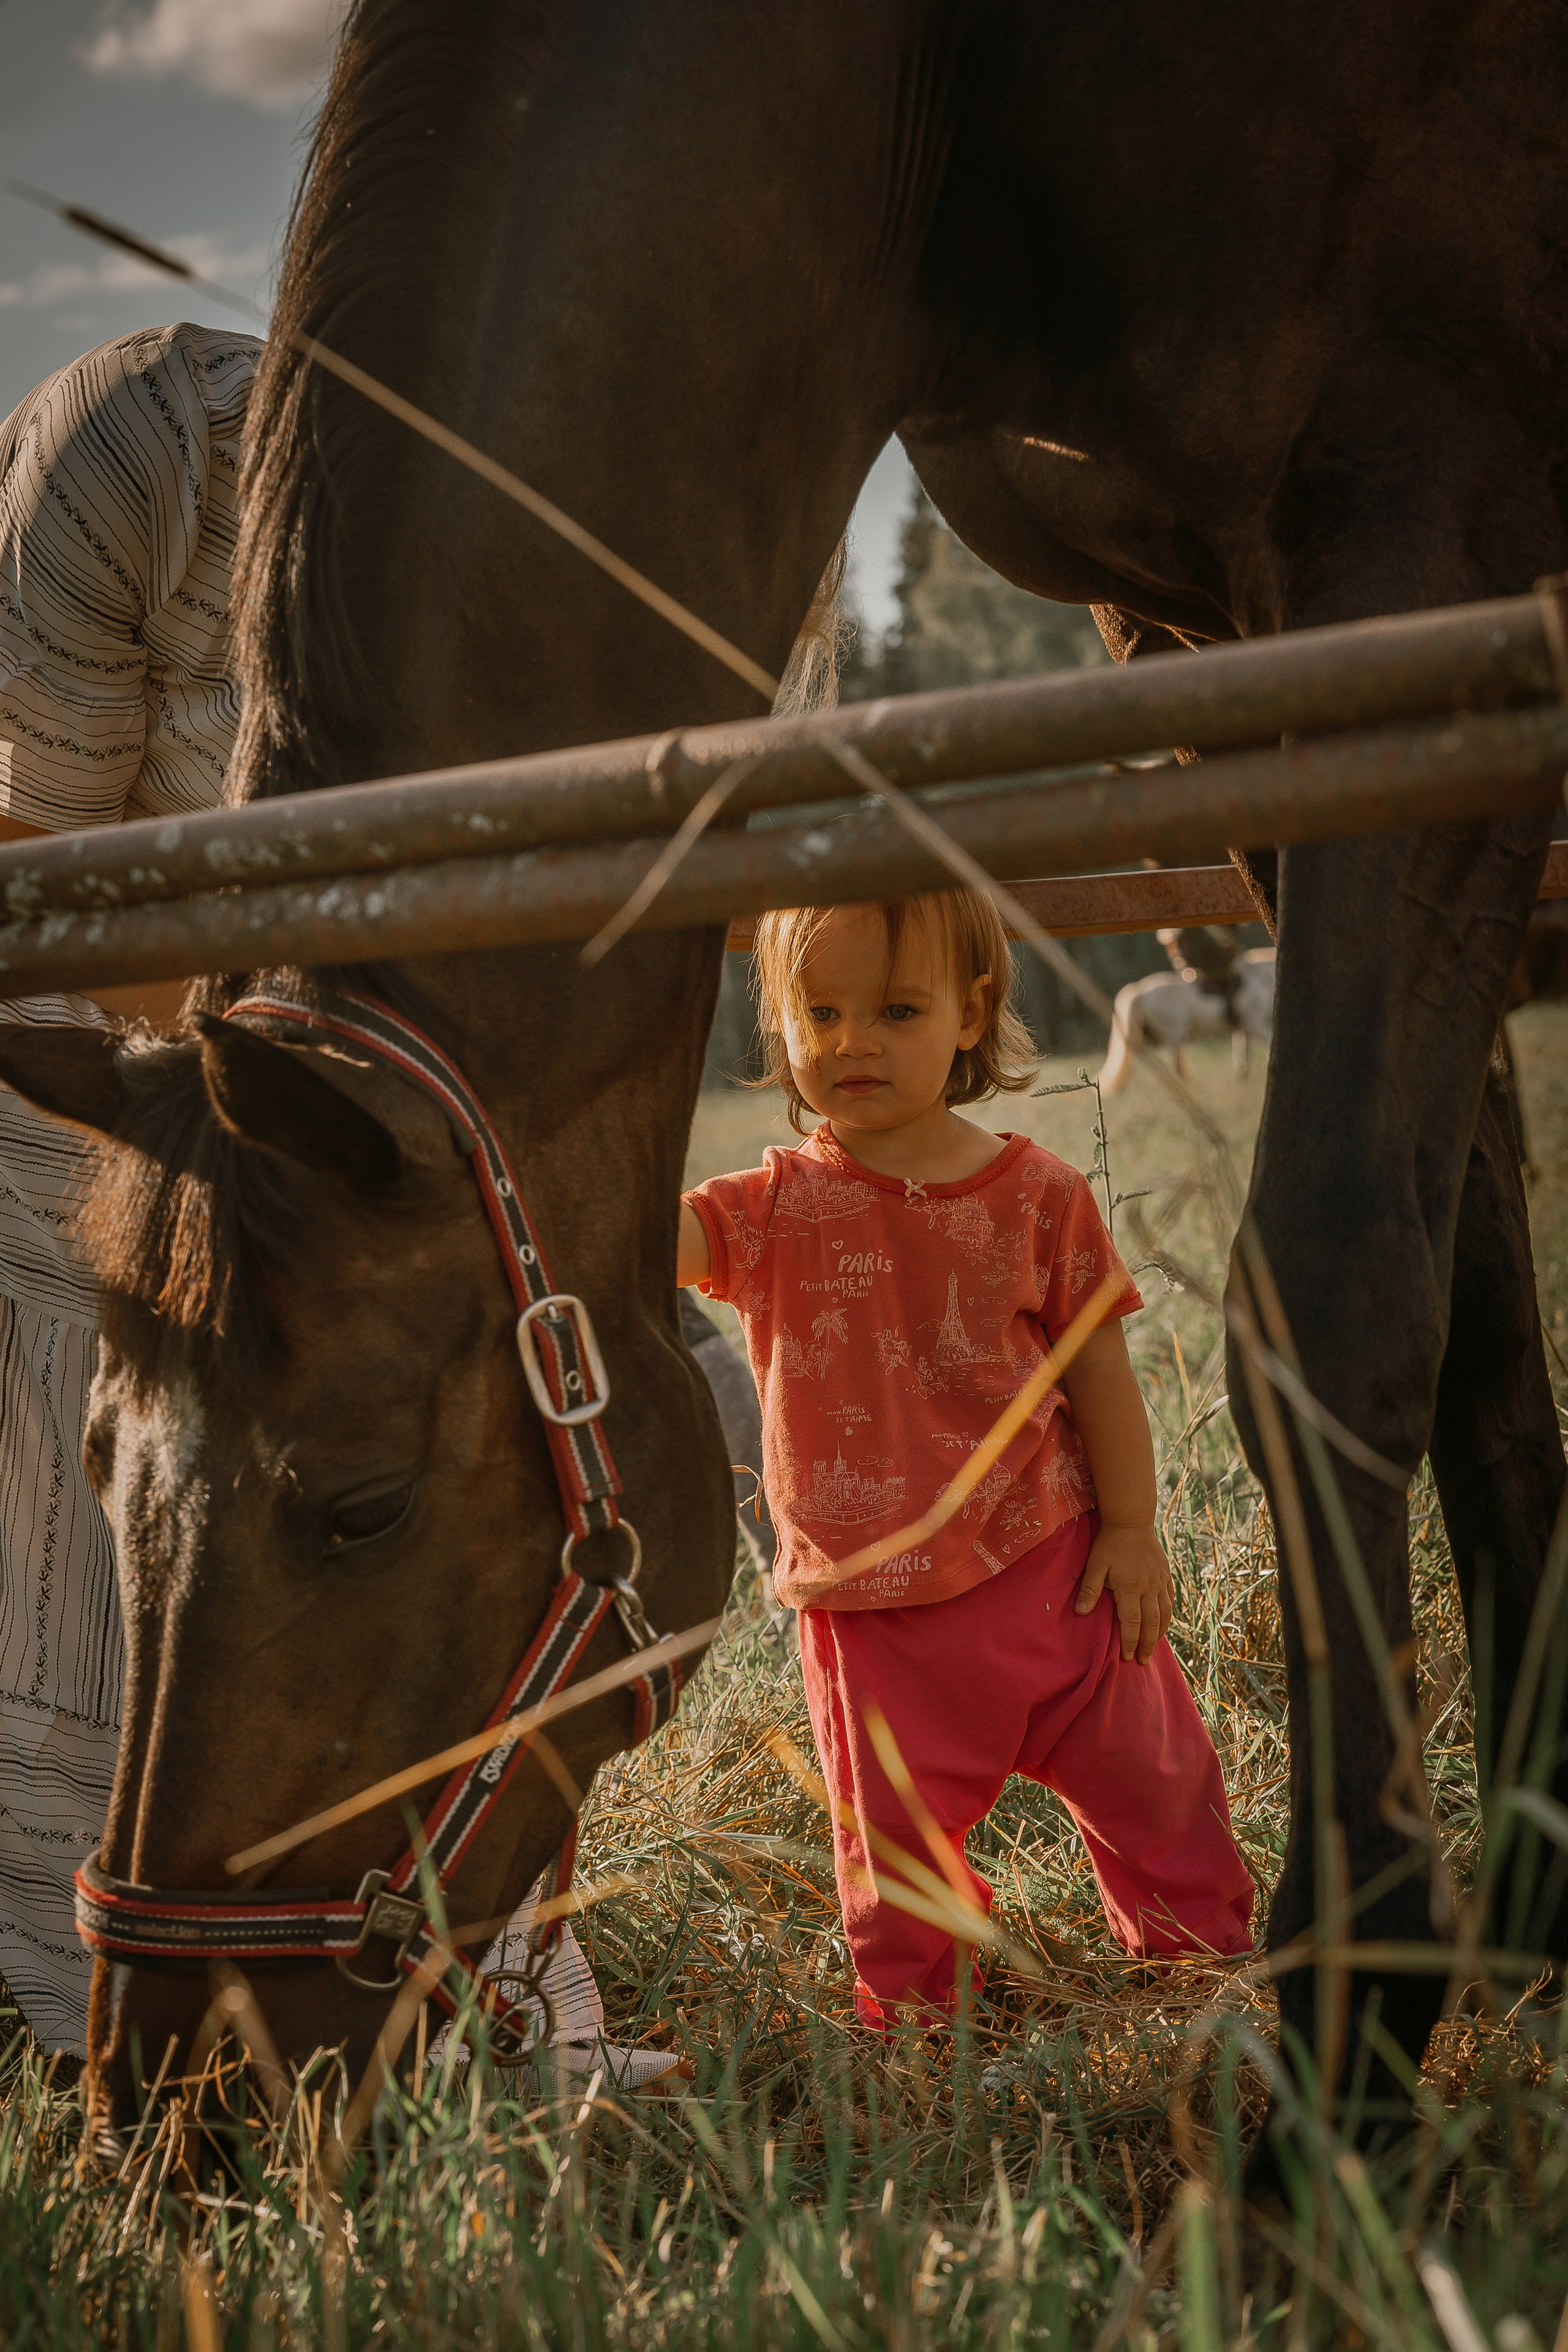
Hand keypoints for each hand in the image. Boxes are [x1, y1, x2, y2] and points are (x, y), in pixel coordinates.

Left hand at [1074, 1522, 1172, 1663]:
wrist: (1131, 1521)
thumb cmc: (1110, 1544)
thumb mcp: (1095, 1565)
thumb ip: (1090, 1589)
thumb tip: (1080, 1612)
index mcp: (1130, 1588)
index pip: (1132, 1622)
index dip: (1130, 1641)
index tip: (1127, 1656)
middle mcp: (1149, 1588)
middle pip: (1152, 1623)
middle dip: (1147, 1644)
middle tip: (1143, 1661)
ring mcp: (1160, 1582)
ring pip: (1165, 1613)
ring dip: (1160, 1632)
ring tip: (1154, 1647)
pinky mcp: (1166, 1575)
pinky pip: (1170, 1599)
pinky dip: (1168, 1614)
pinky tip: (1164, 1622)